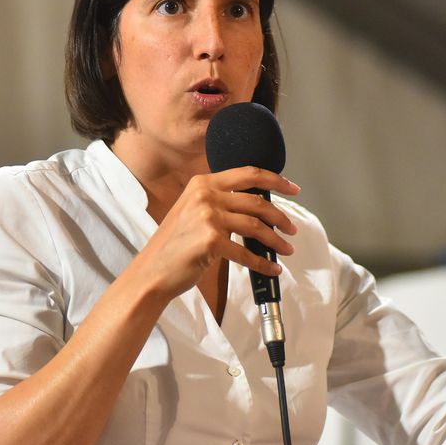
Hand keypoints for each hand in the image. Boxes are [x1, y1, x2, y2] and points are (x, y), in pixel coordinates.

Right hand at [132, 167, 299, 301]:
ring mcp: (207, 217)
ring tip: (286, 249)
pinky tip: (271, 268)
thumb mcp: (193, 211)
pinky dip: (262, 262)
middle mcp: (205, 195)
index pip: (248, 174)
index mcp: (202, 183)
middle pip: (257, 202)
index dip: (275, 180)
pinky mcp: (210, 241)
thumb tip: (258, 207)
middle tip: (292, 228)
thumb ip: (219, 202)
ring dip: (276, 240)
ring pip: (256, 226)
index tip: (292, 188)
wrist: (153, 270)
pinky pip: (246, 252)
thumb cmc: (175, 245)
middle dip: (280, 217)